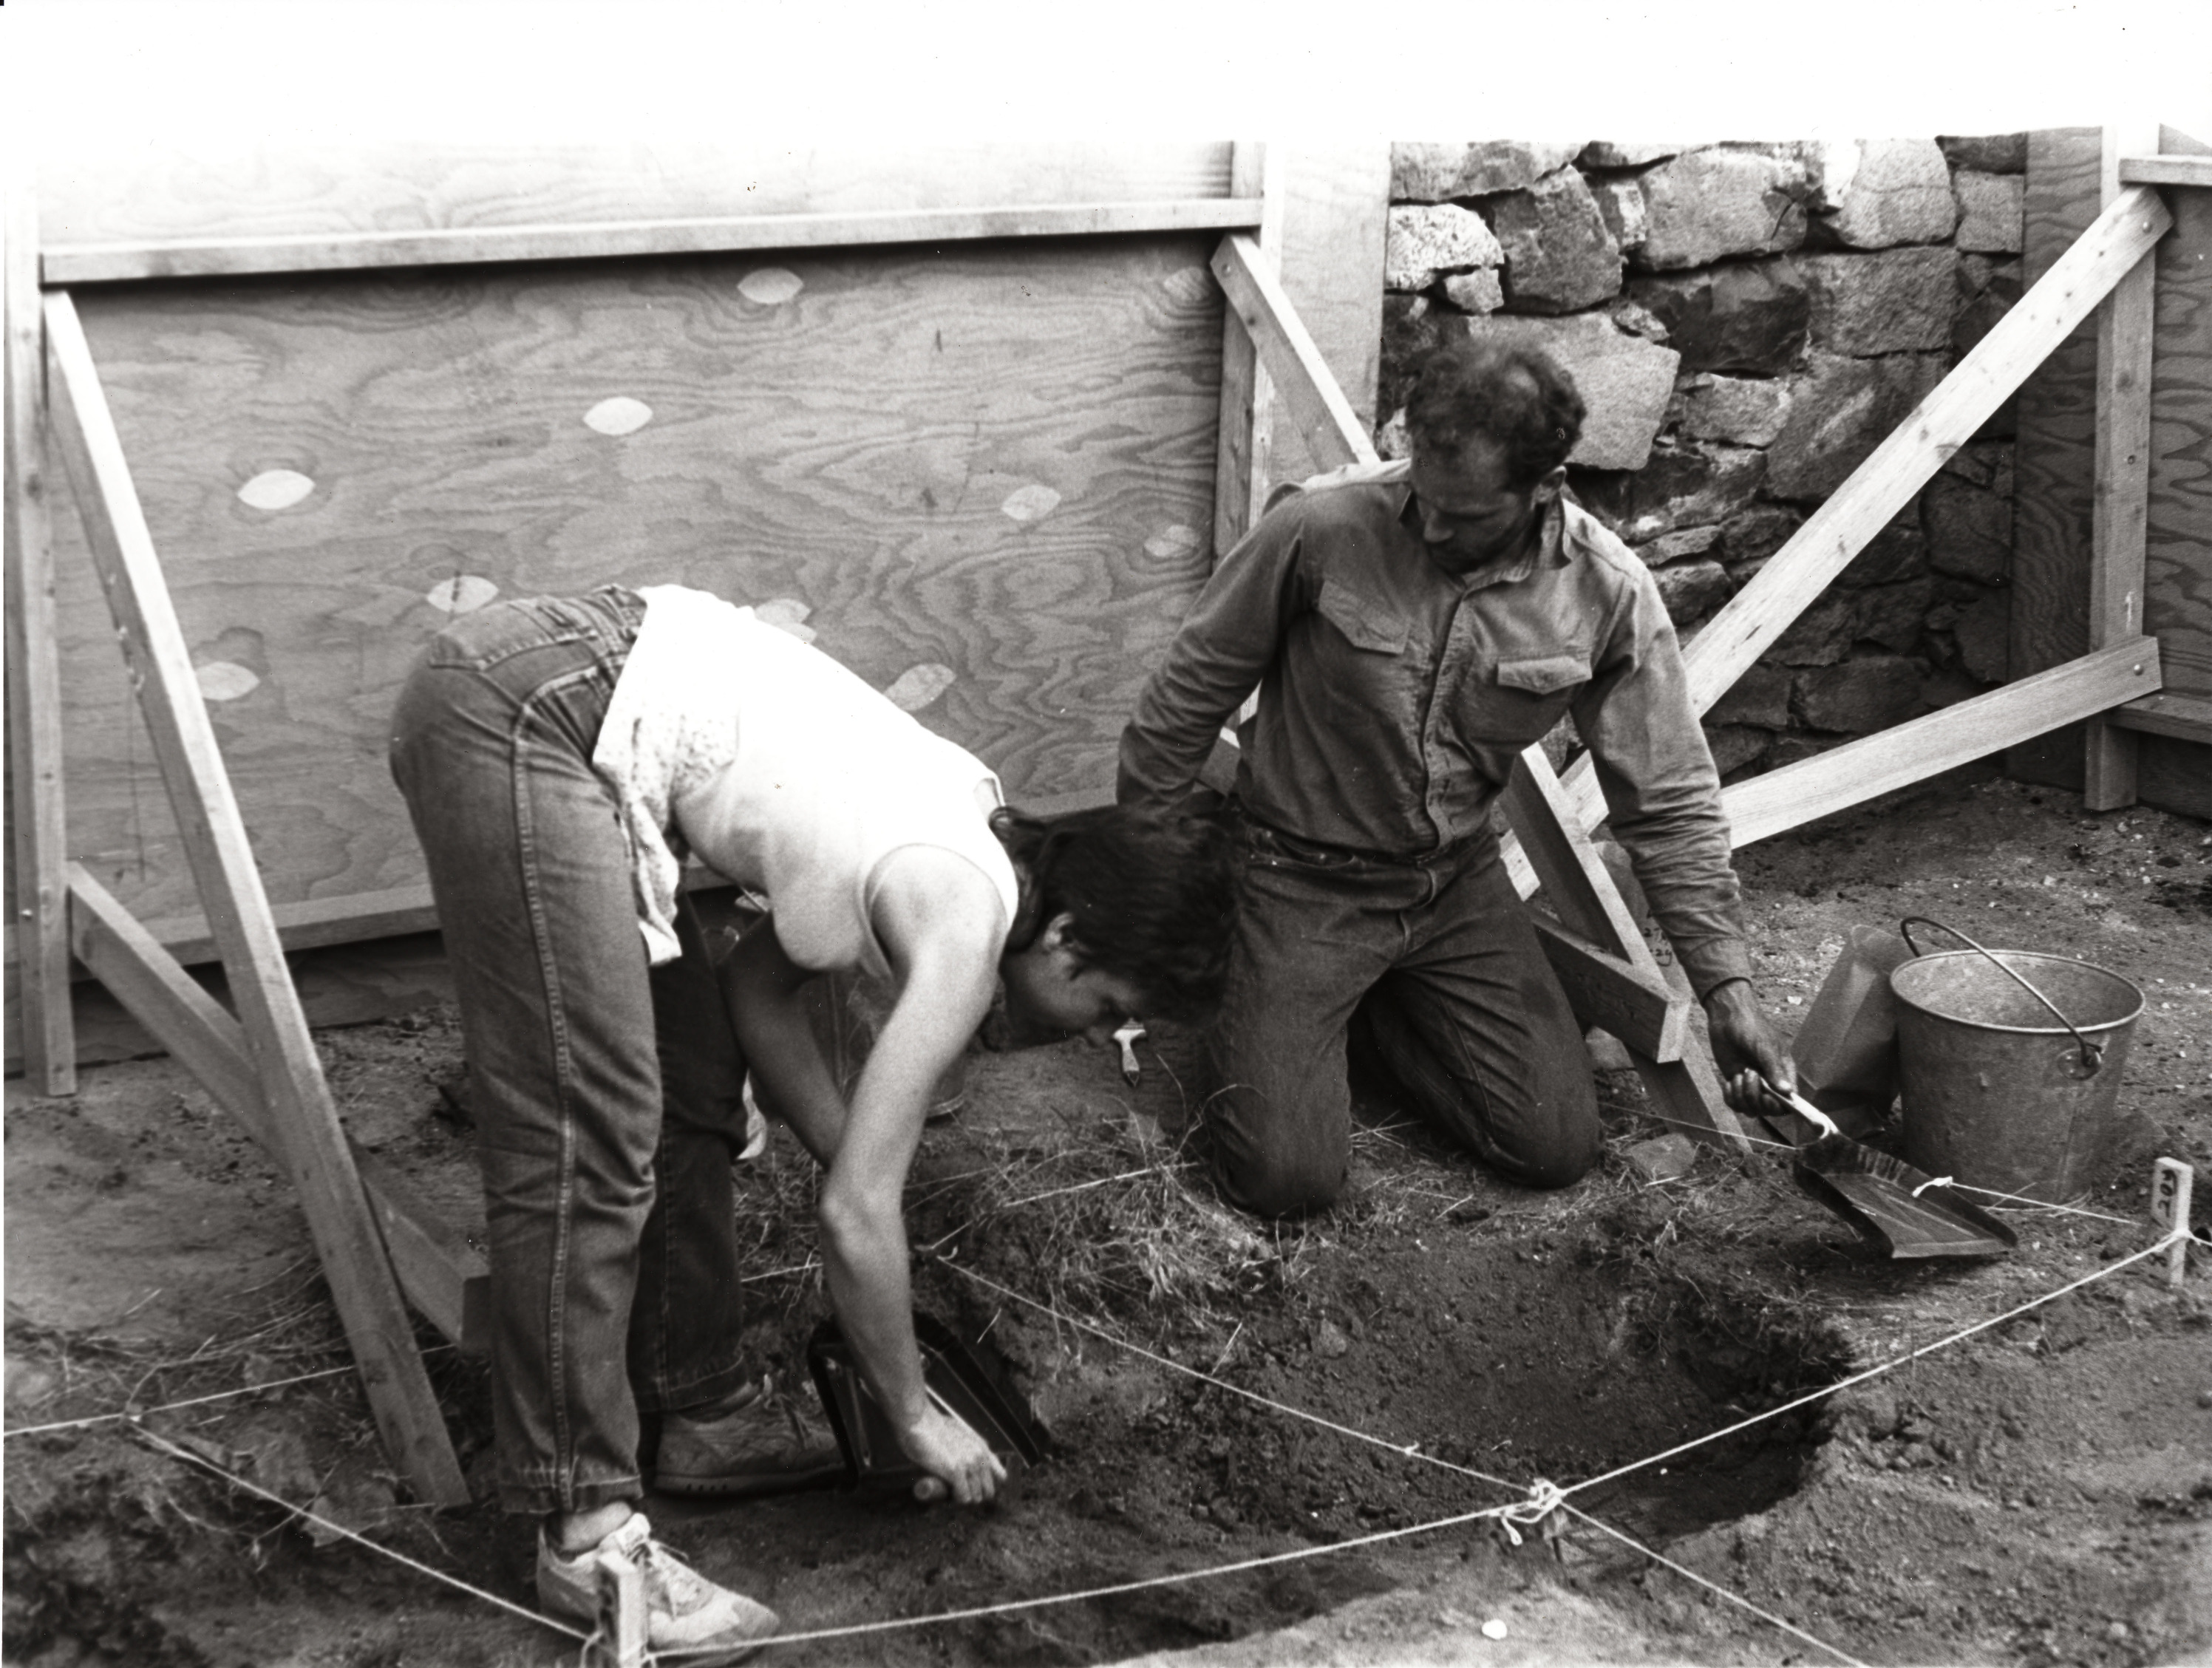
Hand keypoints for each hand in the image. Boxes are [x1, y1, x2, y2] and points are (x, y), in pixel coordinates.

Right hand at [898, 1401, 1004, 1504]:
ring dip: (963, 1498)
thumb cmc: (933, 1426)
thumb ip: (970, 1445)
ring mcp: (969, 1464)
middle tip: (957, 1491)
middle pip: (988, 1492)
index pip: (1001, 1476)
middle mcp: (980, 1456)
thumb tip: (970, 1460)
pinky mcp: (956, 1471)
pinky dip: (956, 1499)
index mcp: (983, 1447)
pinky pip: (964, 1497)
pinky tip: (947, 1493)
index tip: (973, 1487)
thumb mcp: (960, 1432)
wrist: (919, 1419)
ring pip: (976, 1497)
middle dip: (974, 1494)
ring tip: (950, 1491)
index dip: (986, 1485)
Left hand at [1704, 979, 1792, 1115]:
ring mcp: (1752, 1085)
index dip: (1780, 1106)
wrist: (1727, 1017)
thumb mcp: (1764, 1046)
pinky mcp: (1736, 1083)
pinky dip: (1730, 1097)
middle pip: (1768, 1109)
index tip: (1767, 1098)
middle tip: (1748, 1074)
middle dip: (1755, 1098)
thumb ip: (1774, 1069)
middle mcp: (1770, 1083)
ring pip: (1750, 1109)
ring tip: (1738, 1075)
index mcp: (1785, 1073)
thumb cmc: (1751, 1027)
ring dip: (1741, 1096)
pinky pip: (1735, 1104)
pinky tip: (1728, 1081)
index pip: (1790, 1102)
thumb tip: (1787, 1092)